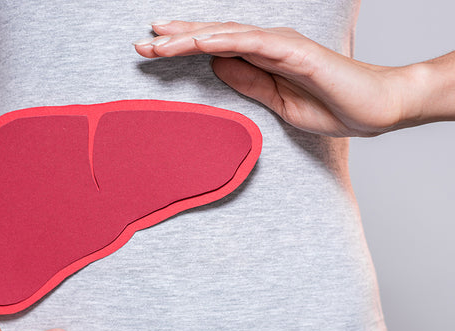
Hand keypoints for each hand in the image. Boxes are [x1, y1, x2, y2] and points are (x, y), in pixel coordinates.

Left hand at [134, 20, 422, 136]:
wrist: (375, 109)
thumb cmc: (331, 106)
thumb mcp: (277, 102)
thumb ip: (249, 83)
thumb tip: (216, 66)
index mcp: (262, 58)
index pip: (215, 48)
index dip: (183, 47)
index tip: (152, 52)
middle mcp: (267, 44)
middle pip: (214, 35)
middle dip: (176, 38)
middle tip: (141, 42)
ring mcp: (281, 45)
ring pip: (227, 34)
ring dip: (191, 36)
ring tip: (158, 41)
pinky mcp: (296, 51)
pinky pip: (254, 43)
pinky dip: (225, 40)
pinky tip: (200, 41)